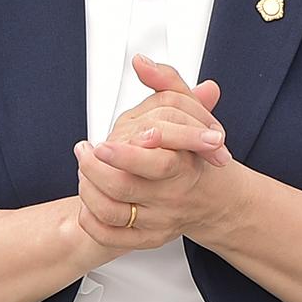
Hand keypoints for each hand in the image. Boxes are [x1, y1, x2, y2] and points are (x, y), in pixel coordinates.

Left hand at [73, 56, 241, 238]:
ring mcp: (159, 220)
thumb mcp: (191, 112)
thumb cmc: (198, 153)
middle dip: (93, 168)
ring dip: (88, 189)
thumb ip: (167, 84)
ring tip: (84, 170)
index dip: (124, 155)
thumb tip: (142, 62)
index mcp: (186, 166)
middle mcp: (173, 196)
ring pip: (112, 211)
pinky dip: (92, 219)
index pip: (156, 163)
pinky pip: (110, 236)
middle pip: (124, 187)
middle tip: (85, 151)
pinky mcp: (146, 239)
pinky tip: (88, 200)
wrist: (218, 199)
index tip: (102, 144)